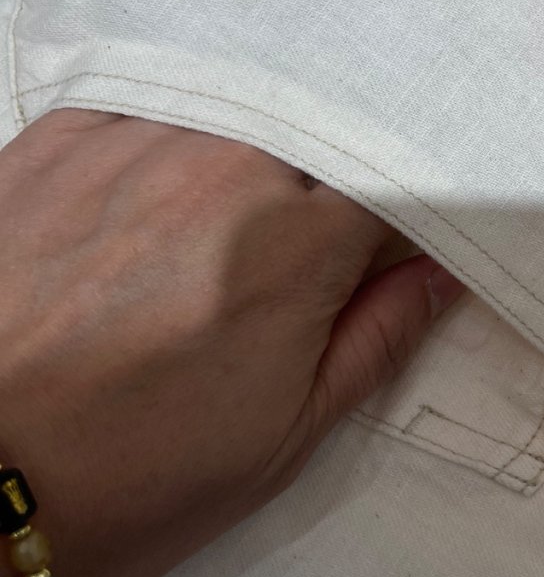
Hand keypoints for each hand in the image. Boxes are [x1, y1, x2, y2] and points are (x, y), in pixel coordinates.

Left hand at [0, 110, 463, 576]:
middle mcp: (224, 165)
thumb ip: (378, 337)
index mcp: (296, 245)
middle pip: (324, 136)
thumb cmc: (126, 480)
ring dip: (254, 154)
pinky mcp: (63, 131)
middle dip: (331, 182)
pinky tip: (161, 187)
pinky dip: (181, 131)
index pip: (399, 177)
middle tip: (301, 247)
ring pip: (245, 109)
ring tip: (217, 228)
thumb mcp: (281, 439)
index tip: (401, 237)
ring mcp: (138, 137)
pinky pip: (161, 97)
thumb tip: (446, 269)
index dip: (410, 206)